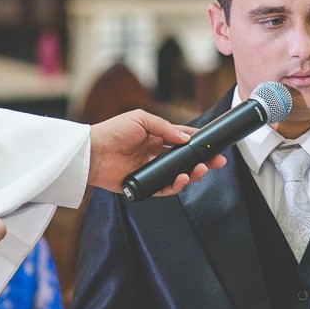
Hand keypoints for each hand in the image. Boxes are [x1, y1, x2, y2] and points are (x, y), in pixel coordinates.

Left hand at [88, 110, 225, 195]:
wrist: (93, 152)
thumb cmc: (113, 132)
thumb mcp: (141, 119)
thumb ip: (166, 128)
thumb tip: (185, 139)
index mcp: (155, 137)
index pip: (182, 139)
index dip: (198, 143)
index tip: (213, 145)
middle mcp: (155, 154)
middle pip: (184, 160)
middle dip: (202, 162)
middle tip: (216, 162)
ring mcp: (150, 170)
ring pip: (178, 175)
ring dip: (191, 174)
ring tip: (199, 170)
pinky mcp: (143, 185)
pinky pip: (164, 188)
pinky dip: (175, 185)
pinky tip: (181, 178)